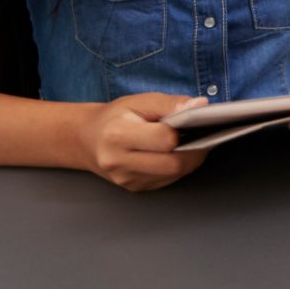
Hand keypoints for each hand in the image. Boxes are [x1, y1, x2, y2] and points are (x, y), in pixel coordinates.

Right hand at [75, 93, 207, 191]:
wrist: (88, 139)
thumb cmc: (115, 117)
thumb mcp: (139, 101)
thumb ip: (170, 103)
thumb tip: (200, 106)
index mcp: (117, 135)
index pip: (164, 139)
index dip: (182, 131)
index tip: (191, 122)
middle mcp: (119, 162)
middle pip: (173, 163)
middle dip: (194, 150)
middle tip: (202, 135)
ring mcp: (126, 178)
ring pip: (173, 174)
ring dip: (188, 159)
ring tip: (190, 142)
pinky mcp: (134, 187)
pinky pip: (167, 180)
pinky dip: (177, 167)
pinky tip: (175, 153)